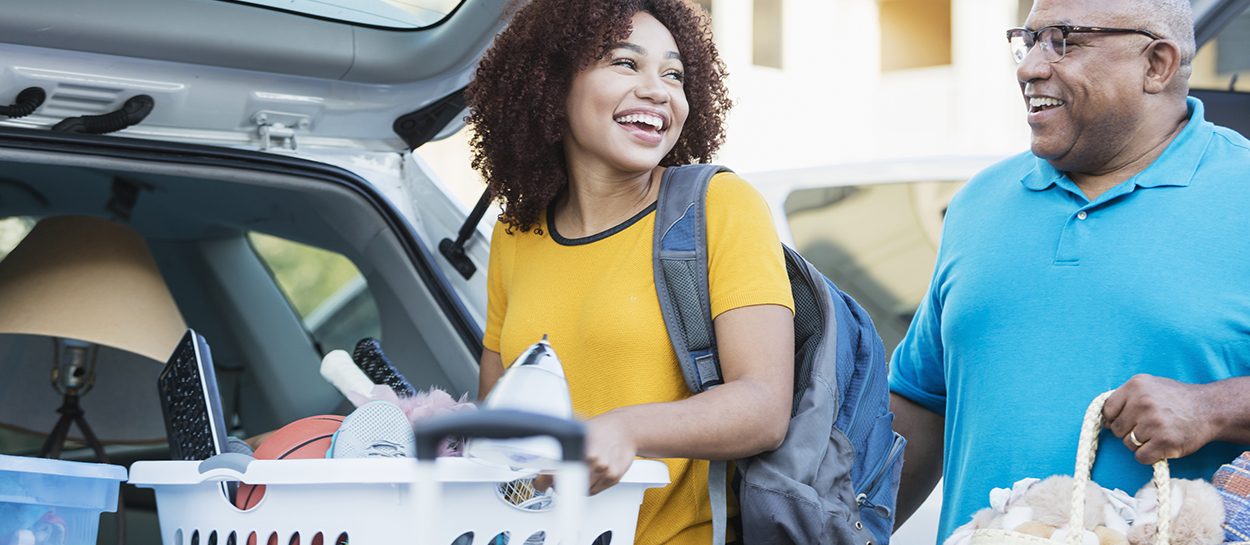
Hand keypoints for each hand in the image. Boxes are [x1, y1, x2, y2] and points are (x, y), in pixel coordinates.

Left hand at [530, 411, 638, 494]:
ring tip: (583, 468)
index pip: (553, 471)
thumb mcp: (579, 431)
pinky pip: (593, 491)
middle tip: (560, 474)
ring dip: (577, 483)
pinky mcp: (612, 477)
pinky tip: (593, 471)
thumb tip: (541, 459)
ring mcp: (602, 469)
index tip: (540, 482)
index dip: (543, 480)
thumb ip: (562, 446)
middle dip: (560, 482)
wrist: (627, 429)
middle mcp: (590, 458)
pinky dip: (590, 485)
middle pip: (566, 484)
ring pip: (580, 489)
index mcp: (578, 445)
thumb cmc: (603, 429)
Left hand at [1102, 375, 1216, 463]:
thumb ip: (1126, 397)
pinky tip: (1159, 446)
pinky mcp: (1164, 442)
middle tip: (1145, 428)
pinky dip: (1148, 456)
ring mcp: (1154, 423)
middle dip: (1127, 432)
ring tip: (1156, 435)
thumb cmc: (1175, 399)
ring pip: (1128, 444)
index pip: (1107, 410)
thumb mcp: (1148, 386)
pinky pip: (1141, 457)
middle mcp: (1143, 402)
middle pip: (1117, 429)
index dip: (1113, 419)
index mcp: (1135, 386)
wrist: (1208, 409)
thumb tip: (1105, 419)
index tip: (1125, 421)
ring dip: (1139, 444)